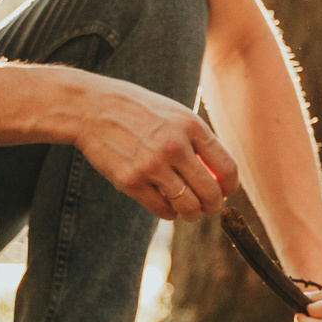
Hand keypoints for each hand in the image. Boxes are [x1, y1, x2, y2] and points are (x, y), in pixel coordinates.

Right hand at [71, 76, 238, 220]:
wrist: (91, 107)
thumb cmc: (137, 111)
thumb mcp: (174, 114)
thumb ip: (197, 141)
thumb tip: (220, 177)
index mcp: (191, 126)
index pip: (227, 167)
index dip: (231, 186)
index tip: (225, 191)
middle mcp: (174, 146)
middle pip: (211, 192)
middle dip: (213, 206)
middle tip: (208, 207)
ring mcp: (151, 165)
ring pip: (189, 207)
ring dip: (192, 214)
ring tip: (189, 210)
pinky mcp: (130, 182)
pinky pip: (162, 210)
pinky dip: (168, 212)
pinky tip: (165, 204)